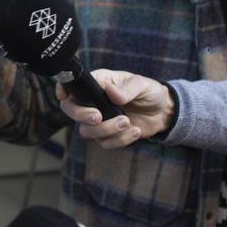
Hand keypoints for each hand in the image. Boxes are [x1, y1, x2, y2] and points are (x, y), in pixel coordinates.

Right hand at [57, 69, 175, 148]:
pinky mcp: (108, 135)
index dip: (62, 90)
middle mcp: (92, 102)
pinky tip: (136, 131)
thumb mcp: (141, 85)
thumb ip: (127, 89)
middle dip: (81, 115)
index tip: (64, 96)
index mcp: (97, 83)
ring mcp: (98, 120)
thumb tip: (111, 93)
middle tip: (98, 117)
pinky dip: (121, 140)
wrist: (163, 112)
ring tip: (127, 122)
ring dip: (107, 130)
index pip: (72, 86)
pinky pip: (105, 143)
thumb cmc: (149, 91)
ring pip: (87, 131)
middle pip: (71, 111)